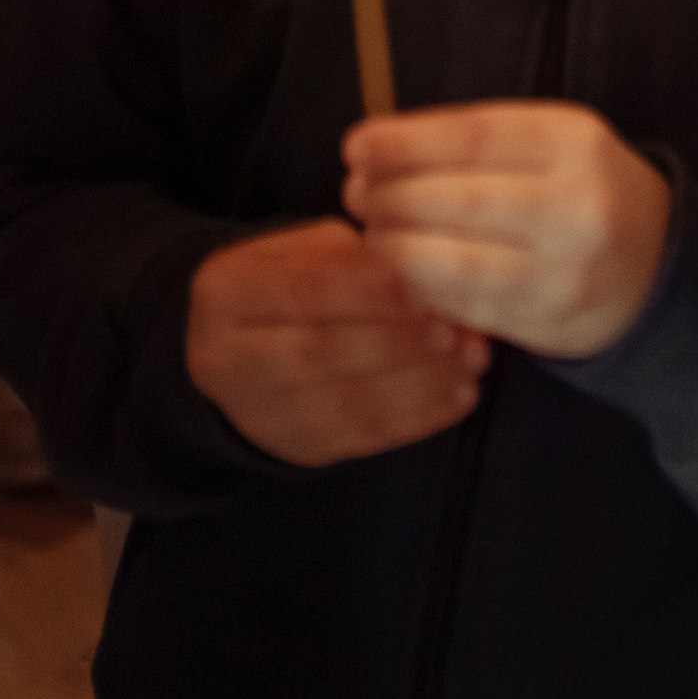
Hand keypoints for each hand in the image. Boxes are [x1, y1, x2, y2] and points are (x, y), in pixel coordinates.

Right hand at [184, 218, 488, 468]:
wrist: (232, 354)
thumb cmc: (283, 285)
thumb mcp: (300, 250)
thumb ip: (351, 256)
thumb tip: (418, 271)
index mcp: (227, 290)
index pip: (303, 291)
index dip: (369, 291)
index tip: (426, 287)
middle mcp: (231, 358)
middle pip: (324, 352)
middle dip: (400, 341)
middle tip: (458, 330)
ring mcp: (262, 413)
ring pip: (348, 402)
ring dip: (419, 382)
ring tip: (471, 360)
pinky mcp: (299, 448)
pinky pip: (364, 438)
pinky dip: (419, 417)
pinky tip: (459, 394)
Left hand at [344, 103, 672, 362]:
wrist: (655, 265)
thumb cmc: (577, 187)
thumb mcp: (546, 140)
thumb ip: (473, 141)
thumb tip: (378, 151)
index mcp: (573, 142)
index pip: (474, 136)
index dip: (404, 142)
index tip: (356, 146)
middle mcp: (578, 208)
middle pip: (460, 201)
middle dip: (391, 198)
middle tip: (356, 194)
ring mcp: (567, 274)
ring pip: (458, 265)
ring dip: (397, 250)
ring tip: (373, 235)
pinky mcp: (550, 327)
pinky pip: (468, 310)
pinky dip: (422, 293)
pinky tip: (401, 277)